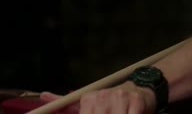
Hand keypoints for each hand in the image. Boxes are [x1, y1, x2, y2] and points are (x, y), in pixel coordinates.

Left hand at [40, 81, 156, 113]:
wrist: (139, 90)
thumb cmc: (112, 101)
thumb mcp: (88, 101)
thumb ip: (66, 102)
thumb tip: (42, 95)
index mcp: (88, 98)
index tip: (96, 113)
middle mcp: (103, 96)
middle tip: (107, 113)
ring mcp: (120, 97)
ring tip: (117, 113)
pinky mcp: (136, 101)